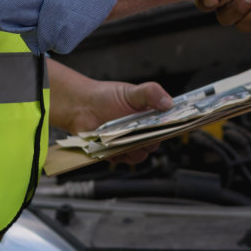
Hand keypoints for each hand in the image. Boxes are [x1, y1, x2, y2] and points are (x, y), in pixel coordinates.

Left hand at [49, 61, 172, 165]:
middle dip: (149, 139)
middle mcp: (141, 132)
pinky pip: (122, 160)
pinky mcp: (115, 153)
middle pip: (154, 143)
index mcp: (150, 117)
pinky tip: (110, 143)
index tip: (166, 125)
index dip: (169, 127)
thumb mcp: (132, 91)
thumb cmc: (106, 96)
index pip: (168, 127)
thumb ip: (151, 93)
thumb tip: (169, 103)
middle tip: (139, 129)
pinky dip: (118, 154)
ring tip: (121, 135)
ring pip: (139, 154)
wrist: (81, 106)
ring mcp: (128, 143)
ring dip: (133, 148)